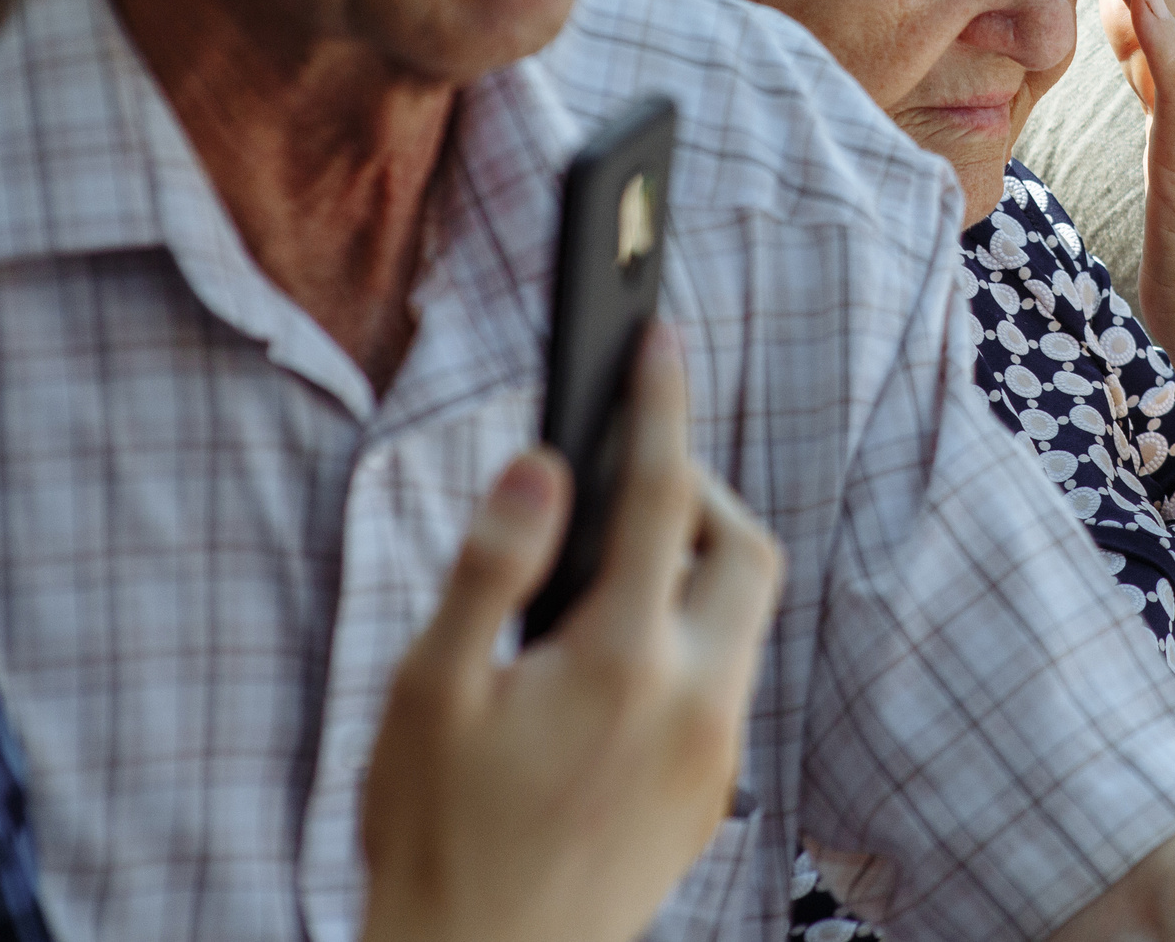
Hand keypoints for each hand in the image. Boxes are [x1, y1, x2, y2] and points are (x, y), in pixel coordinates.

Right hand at [359, 325, 783, 941]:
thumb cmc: (435, 837)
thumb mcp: (429, 694)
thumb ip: (489, 568)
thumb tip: (539, 467)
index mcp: (623, 660)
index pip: (661, 493)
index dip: (659, 404)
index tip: (658, 338)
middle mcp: (696, 700)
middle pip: (745, 548)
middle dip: (702, 493)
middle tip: (629, 481)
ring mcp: (715, 754)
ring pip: (743, 617)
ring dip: (696, 569)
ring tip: (606, 570)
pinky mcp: (712, 797)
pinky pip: (727, 680)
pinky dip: (691, 637)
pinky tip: (611, 661)